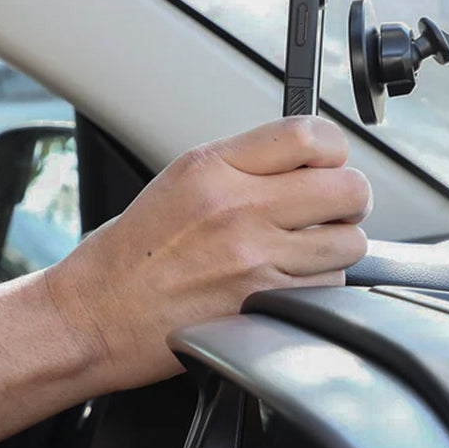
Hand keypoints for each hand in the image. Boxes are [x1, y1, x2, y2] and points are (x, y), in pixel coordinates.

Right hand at [47, 116, 371, 389]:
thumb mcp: (183, 180)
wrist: (98, 312)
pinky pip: (328, 285)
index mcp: (215, 168)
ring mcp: (253, 259)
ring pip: (348, 241)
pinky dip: (321, 283)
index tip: (332, 161)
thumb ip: (249, 163)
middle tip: (335, 206)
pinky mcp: (262, 304)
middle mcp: (238, 208)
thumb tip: (312, 160)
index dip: (335, 148)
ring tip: (311, 246)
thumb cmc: (136, 250)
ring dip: (338, 244)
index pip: (309, 135)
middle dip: (350, 197)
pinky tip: (291, 279)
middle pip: (347, 187)